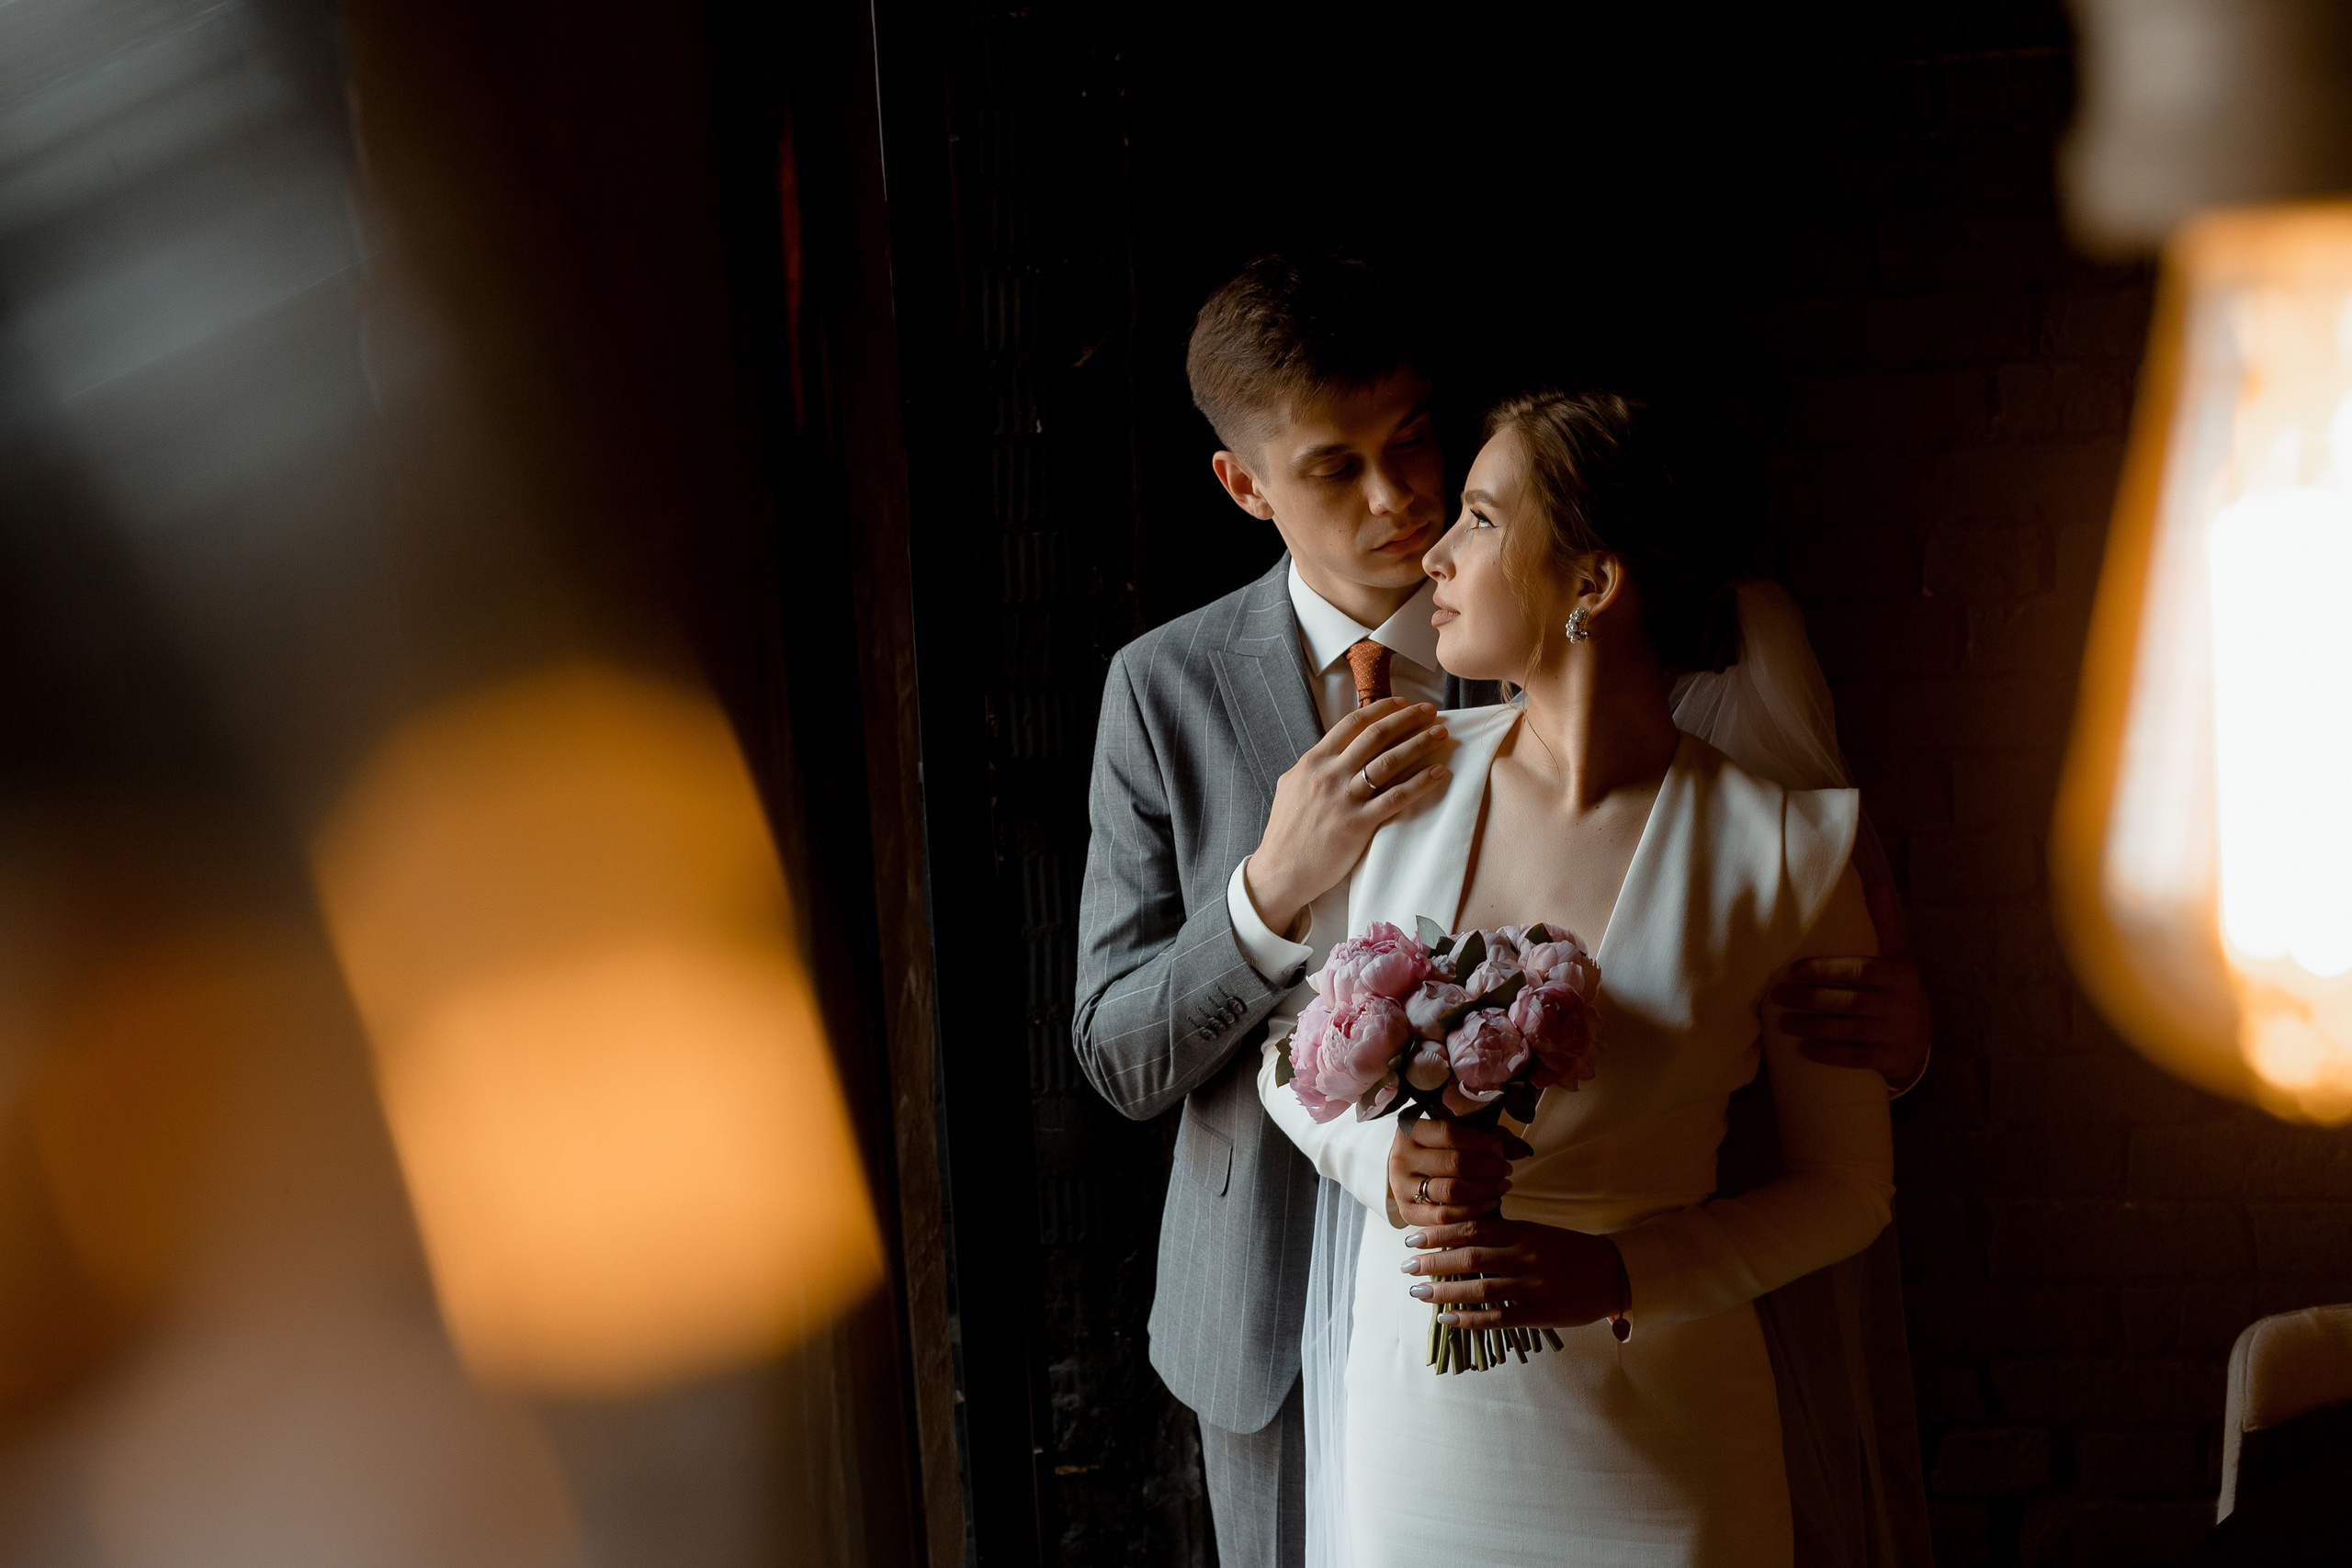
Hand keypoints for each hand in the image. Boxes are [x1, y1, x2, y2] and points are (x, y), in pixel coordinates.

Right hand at [1243, 700, 1451, 934]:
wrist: (1280, 871)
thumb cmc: (1286, 832)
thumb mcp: (1292, 786)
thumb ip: (1313, 766)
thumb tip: (1332, 752)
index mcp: (1313, 761)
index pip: (1352, 723)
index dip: (1382, 709)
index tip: (1403, 703)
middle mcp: (1329, 774)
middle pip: (1376, 735)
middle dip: (1408, 719)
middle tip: (1431, 711)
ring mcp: (1344, 798)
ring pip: (1390, 762)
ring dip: (1420, 744)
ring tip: (1442, 734)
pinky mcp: (1358, 824)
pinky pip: (1396, 798)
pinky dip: (1421, 783)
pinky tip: (1439, 773)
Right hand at [1388, 1115, 1531, 1229]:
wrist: (1405, 1173)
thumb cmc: (1435, 1150)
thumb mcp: (1454, 1135)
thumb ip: (1486, 1137)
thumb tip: (1519, 1150)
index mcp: (1410, 1131)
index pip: (1450, 1134)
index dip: (1481, 1142)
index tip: (1500, 1149)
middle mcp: (1401, 1158)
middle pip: (1454, 1163)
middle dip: (1488, 1167)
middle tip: (1506, 1170)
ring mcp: (1402, 1187)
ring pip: (1451, 1191)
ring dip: (1484, 1189)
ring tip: (1502, 1186)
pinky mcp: (1408, 1212)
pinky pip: (1446, 1216)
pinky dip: (1474, 1211)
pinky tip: (1491, 1202)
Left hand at [1400, 1216, 1622, 1328]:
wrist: (1613, 1274)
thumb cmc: (1571, 1250)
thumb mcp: (1539, 1232)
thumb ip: (1505, 1235)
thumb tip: (1461, 1238)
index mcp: (1524, 1232)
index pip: (1473, 1227)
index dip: (1439, 1233)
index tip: (1413, 1238)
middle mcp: (1525, 1256)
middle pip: (1468, 1257)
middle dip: (1432, 1261)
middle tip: (1406, 1266)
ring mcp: (1532, 1286)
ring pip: (1478, 1289)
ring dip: (1443, 1291)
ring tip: (1417, 1293)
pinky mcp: (1539, 1314)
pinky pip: (1497, 1318)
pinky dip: (1468, 1319)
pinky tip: (1446, 1320)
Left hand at [1771, 881, 1930, 1089]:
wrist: (1920, 1040)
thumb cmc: (1899, 990)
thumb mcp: (1899, 957)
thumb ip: (1883, 923)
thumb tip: (1875, 882)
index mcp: (1901, 976)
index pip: (1860, 971)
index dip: (1826, 971)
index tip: (1794, 970)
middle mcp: (1902, 1004)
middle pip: (1849, 1001)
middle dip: (1810, 999)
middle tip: (1776, 996)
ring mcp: (1898, 1033)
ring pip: (1850, 1030)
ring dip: (1812, 1026)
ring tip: (1782, 1022)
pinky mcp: (1892, 1059)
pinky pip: (1857, 1057)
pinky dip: (1830, 1053)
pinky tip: (1805, 1048)